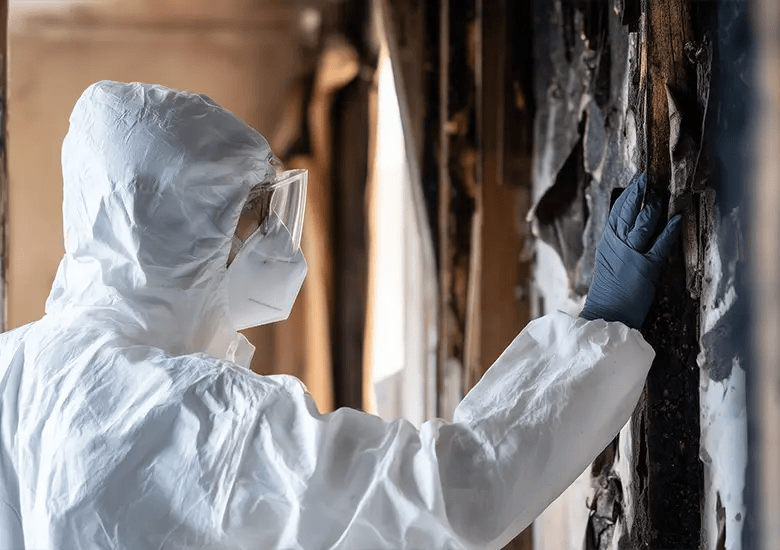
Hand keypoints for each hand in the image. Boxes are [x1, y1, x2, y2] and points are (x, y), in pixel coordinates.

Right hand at [580, 173, 681, 328]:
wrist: (607, 314)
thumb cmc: (609, 292)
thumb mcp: (608, 263)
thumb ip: (618, 246)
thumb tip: (629, 232)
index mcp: (607, 242)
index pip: (616, 212)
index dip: (627, 196)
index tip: (636, 183)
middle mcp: (617, 244)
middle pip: (628, 212)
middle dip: (639, 193)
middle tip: (648, 179)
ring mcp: (632, 255)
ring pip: (643, 224)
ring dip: (654, 208)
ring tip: (662, 196)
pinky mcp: (646, 267)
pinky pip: (660, 244)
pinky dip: (670, 230)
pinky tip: (677, 219)